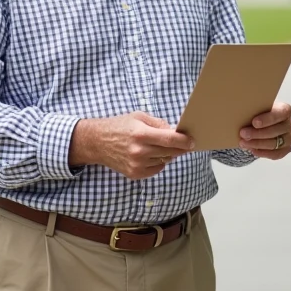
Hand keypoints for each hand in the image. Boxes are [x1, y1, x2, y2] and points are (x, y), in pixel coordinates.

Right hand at [69, 112, 194, 179]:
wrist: (97, 142)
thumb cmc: (119, 126)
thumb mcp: (139, 117)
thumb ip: (159, 124)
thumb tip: (176, 131)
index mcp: (141, 134)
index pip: (170, 140)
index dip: (184, 141)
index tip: (192, 141)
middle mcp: (140, 151)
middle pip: (170, 152)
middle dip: (180, 148)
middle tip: (186, 144)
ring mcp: (137, 164)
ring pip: (164, 161)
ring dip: (168, 154)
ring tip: (160, 146)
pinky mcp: (135, 174)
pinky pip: (156, 169)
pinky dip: (159, 162)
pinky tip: (151, 155)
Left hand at [239, 100, 290, 159]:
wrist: (264, 124)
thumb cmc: (260, 114)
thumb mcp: (258, 108)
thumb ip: (254, 110)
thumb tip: (242, 114)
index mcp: (286, 110)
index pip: (281, 113)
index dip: (268, 119)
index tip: (254, 122)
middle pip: (276, 131)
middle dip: (258, 133)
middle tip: (243, 133)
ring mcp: (290, 138)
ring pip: (275, 144)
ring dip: (257, 144)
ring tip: (243, 142)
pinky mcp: (286, 149)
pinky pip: (275, 154)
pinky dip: (263, 153)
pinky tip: (252, 150)